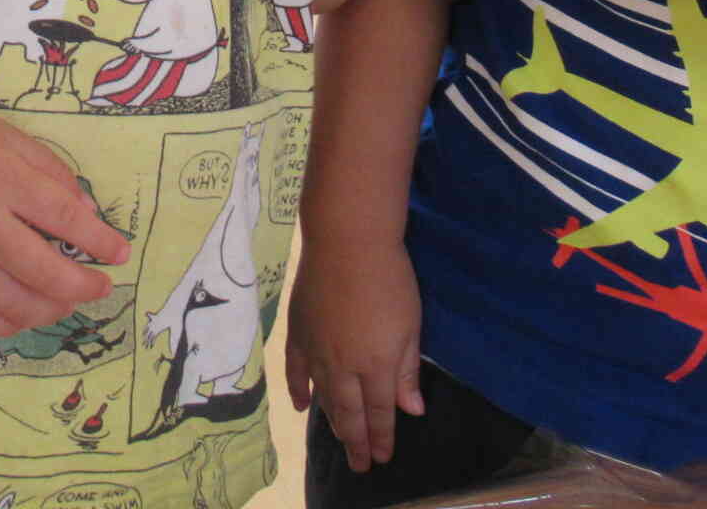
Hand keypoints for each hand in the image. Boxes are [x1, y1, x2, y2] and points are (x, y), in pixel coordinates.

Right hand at [0, 101, 129, 336]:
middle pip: (43, 272)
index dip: (99, 241)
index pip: (63, 219)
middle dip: (83, 286)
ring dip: (52, 309)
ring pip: (14, 305)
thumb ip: (53, 172)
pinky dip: (12, 323)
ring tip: (68, 300)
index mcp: (2, 181)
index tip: (120, 253)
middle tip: (101, 286)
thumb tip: (88, 215)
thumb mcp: (10, 138)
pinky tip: (28, 312)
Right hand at [285, 236, 424, 471]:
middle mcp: (344, 366)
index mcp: (377, 365)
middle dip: (357, 442)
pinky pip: (295, 370)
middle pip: (350, 412)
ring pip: (324, 397)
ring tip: (340, 442)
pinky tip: (302, 406)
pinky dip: (298, 390)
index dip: (383, 437)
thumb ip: (407, 370)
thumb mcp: (411, 326)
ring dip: (333, 423)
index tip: (383, 458)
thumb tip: (411, 410)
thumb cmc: (390, 279)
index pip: (381, 412)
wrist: (347, 241)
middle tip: (360, 465)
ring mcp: (317, 350)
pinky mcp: (298, 332)